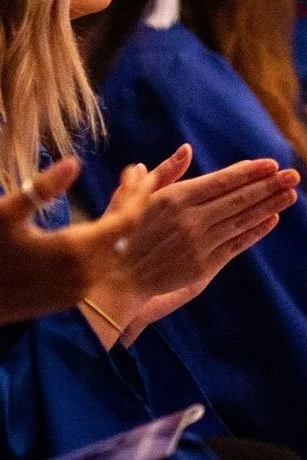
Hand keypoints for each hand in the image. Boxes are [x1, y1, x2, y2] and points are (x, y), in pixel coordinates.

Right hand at [0, 157, 149, 323]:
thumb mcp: (6, 214)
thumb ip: (42, 188)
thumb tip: (74, 162)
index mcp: (75, 251)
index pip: (126, 220)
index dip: (139, 193)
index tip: (140, 169)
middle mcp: (85, 274)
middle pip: (124, 234)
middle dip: (134, 202)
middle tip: (135, 174)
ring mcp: (78, 290)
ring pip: (114, 250)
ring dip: (122, 221)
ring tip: (124, 192)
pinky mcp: (69, 298)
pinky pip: (101, 264)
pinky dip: (108, 240)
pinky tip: (104, 223)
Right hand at [83, 144, 297, 345]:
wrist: (114, 279)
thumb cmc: (123, 233)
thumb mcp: (137, 196)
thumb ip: (164, 172)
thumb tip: (186, 149)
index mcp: (176, 198)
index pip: (223, 181)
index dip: (250, 172)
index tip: (272, 164)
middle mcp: (191, 219)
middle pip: (239, 199)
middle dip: (269, 185)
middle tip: (294, 175)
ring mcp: (199, 244)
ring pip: (242, 220)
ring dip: (269, 205)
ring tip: (291, 194)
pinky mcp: (203, 266)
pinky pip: (236, 244)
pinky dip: (255, 231)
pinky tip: (272, 219)